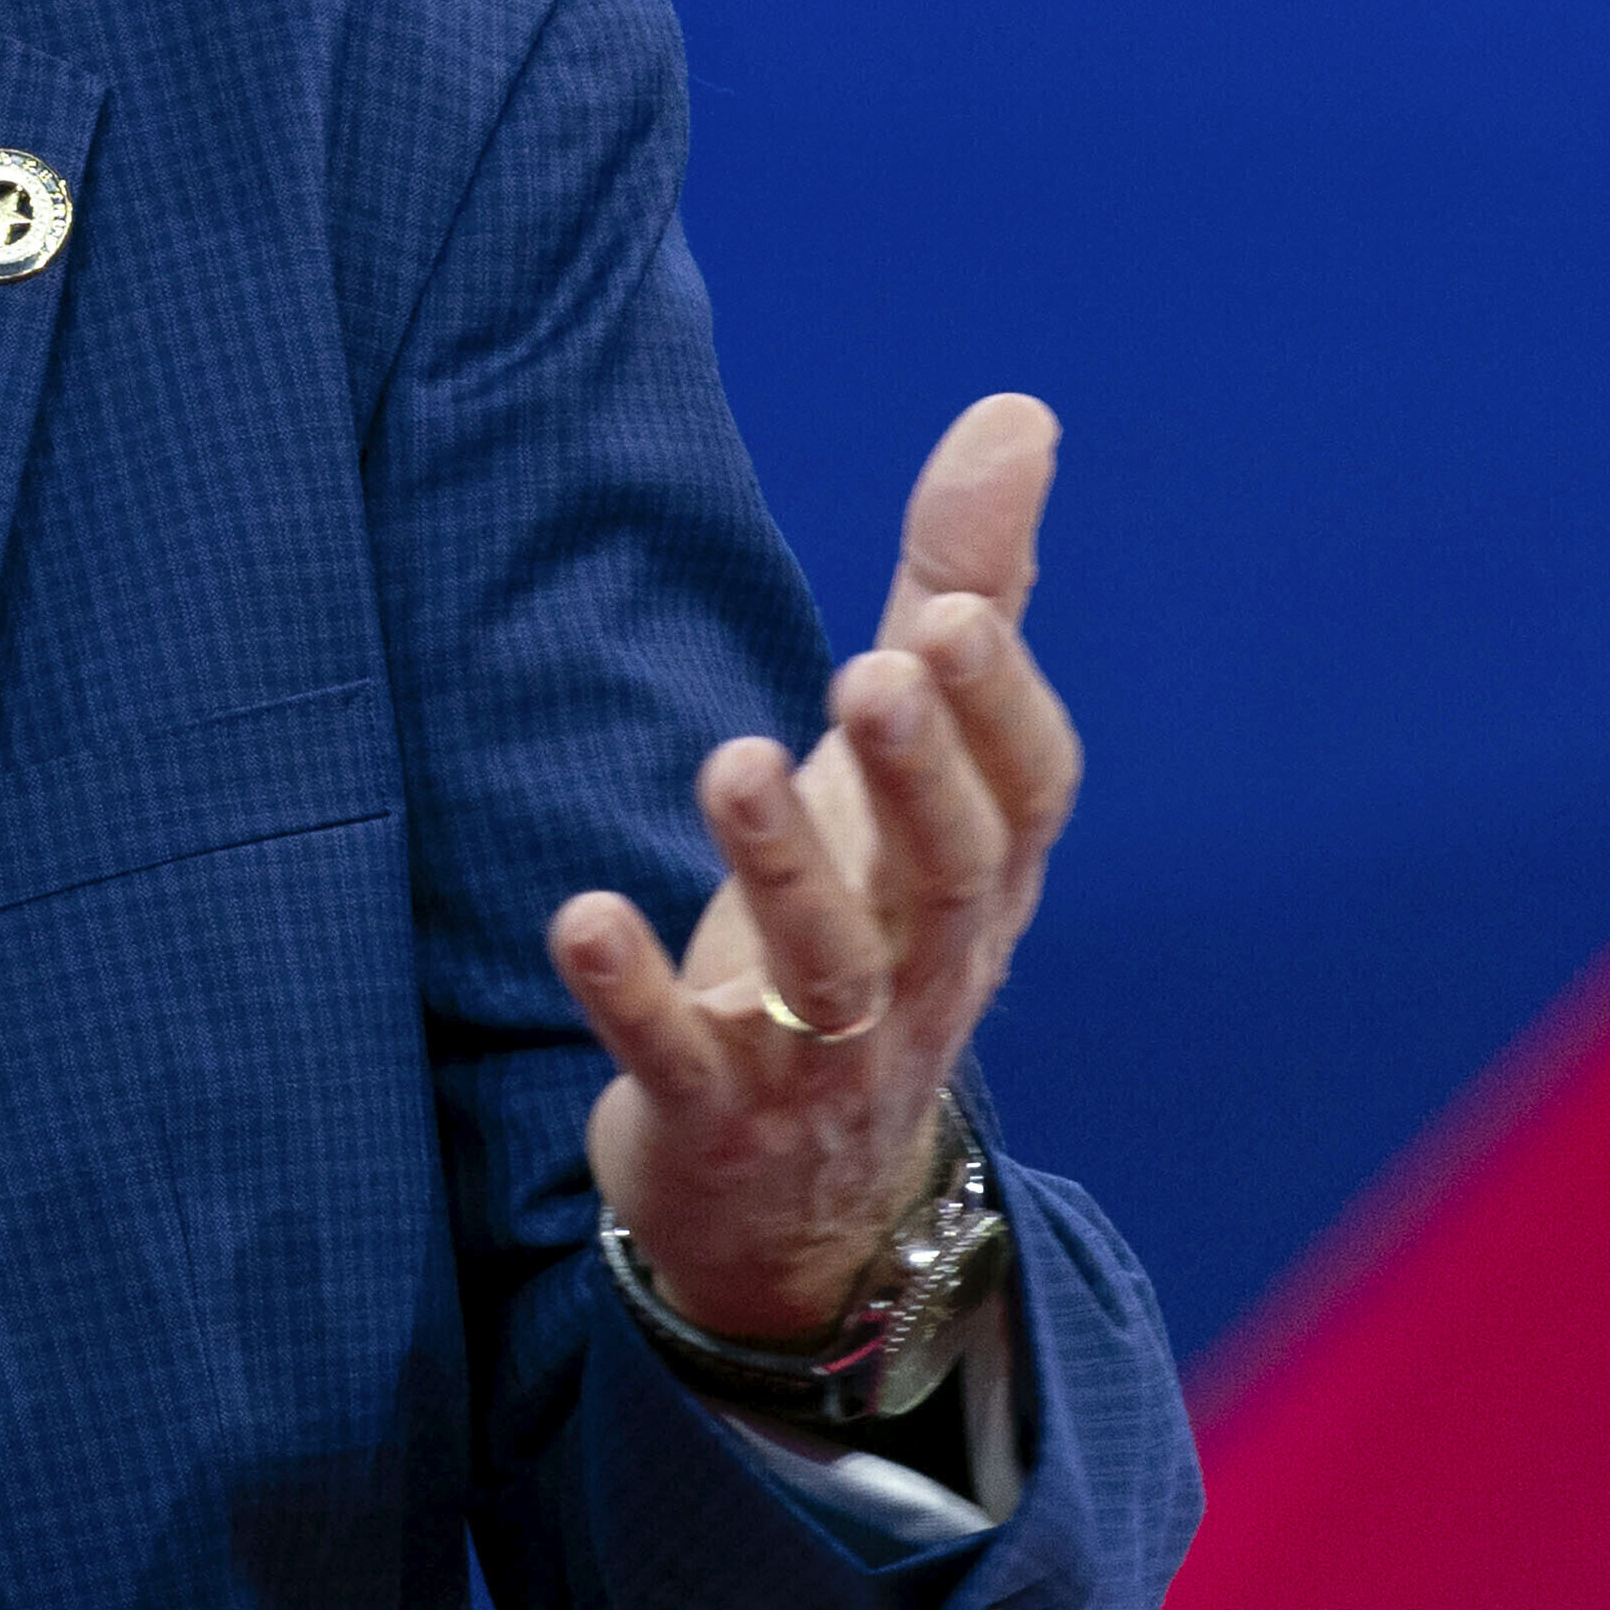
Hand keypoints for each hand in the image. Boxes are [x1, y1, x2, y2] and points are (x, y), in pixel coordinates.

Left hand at [549, 394, 1080, 1348]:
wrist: (797, 1195)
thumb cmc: (862, 925)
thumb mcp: (909, 770)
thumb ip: (963, 596)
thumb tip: (1016, 414)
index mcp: (980, 879)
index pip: (1028, 797)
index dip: (1002, 709)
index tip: (955, 610)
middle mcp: (925, 968)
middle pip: (949, 878)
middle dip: (916, 775)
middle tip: (873, 668)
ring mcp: (824, 1058)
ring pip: (825, 973)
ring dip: (780, 870)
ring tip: (728, 759)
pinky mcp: (713, 1118)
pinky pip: (680, 1062)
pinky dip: (634, 999)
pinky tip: (581, 917)